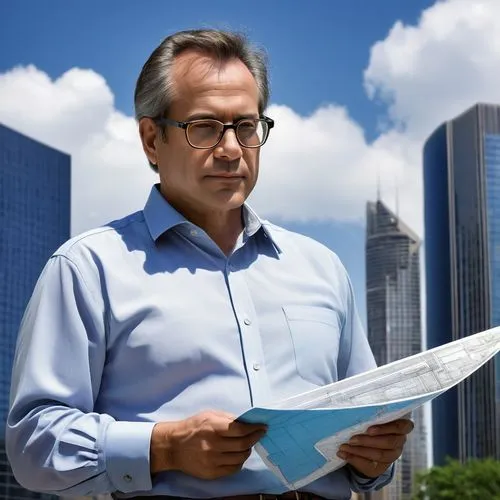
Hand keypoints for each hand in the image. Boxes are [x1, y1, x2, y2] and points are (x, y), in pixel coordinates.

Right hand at [150, 410, 266, 479]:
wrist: (173, 446)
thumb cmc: (193, 427)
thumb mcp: (209, 415)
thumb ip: (228, 418)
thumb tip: (246, 422)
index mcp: (213, 427)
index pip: (240, 430)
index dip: (254, 429)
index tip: (262, 427)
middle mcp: (213, 445)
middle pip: (242, 445)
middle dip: (254, 439)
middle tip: (259, 435)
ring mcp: (212, 461)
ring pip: (240, 458)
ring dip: (247, 450)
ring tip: (248, 444)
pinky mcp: (211, 473)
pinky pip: (232, 469)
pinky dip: (239, 462)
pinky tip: (238, 455)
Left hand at [336, 418, 413, 477]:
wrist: (369, 443)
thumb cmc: (371, 422)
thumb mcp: (373, 417)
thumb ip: (370, 414)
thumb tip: (354, 410)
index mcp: (401, 427)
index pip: (402, 427)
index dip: (386, 428)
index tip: (369, 430)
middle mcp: (400, 441)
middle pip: (389, 442)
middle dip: (368, 441)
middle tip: (352, 439)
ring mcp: (393, 455)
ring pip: (380, 455)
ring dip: (359, 451)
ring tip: (344, 446)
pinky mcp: (382, 466)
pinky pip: (370, 465)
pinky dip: (354, 459)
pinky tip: (343, 454)